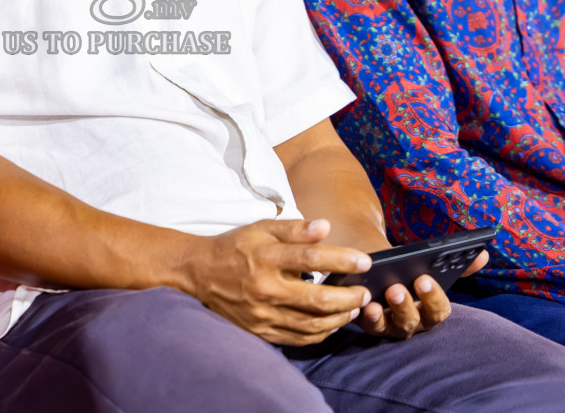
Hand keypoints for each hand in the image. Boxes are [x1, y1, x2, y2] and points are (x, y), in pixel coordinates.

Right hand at [183, 218, 372, 345]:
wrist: (199, 273)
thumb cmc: (235, 247)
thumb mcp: (261, 229)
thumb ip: (294, 229)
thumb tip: (325, 227)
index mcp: (265, 258)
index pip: (311, 258)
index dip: (342, 259)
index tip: (364, 261)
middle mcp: (265, 288)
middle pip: (317, 299)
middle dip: (348, 297)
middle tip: (364, 291)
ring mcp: (262, 314)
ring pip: (311, 323)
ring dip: (339, 318)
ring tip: (354, 308)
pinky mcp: (259, 331)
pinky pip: (297, 338)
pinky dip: (320, 333)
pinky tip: (331, 324)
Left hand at [354, 249, 488, 339]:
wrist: (380, 272)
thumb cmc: (409, 272)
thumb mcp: (429, 266)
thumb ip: (457, 264)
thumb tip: (483, 255)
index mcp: (431, 309)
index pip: (439, 310)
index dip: (433, 297)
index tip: (424, 279)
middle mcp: (414, 322)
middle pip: (416, 321)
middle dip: (408, 305)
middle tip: (398, 287)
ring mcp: (392, 326)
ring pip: (395, 326)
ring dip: (390, 310)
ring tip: (384, 292)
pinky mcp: (370, 324)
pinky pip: (371, 326)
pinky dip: (369, 317)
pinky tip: (366, 304)